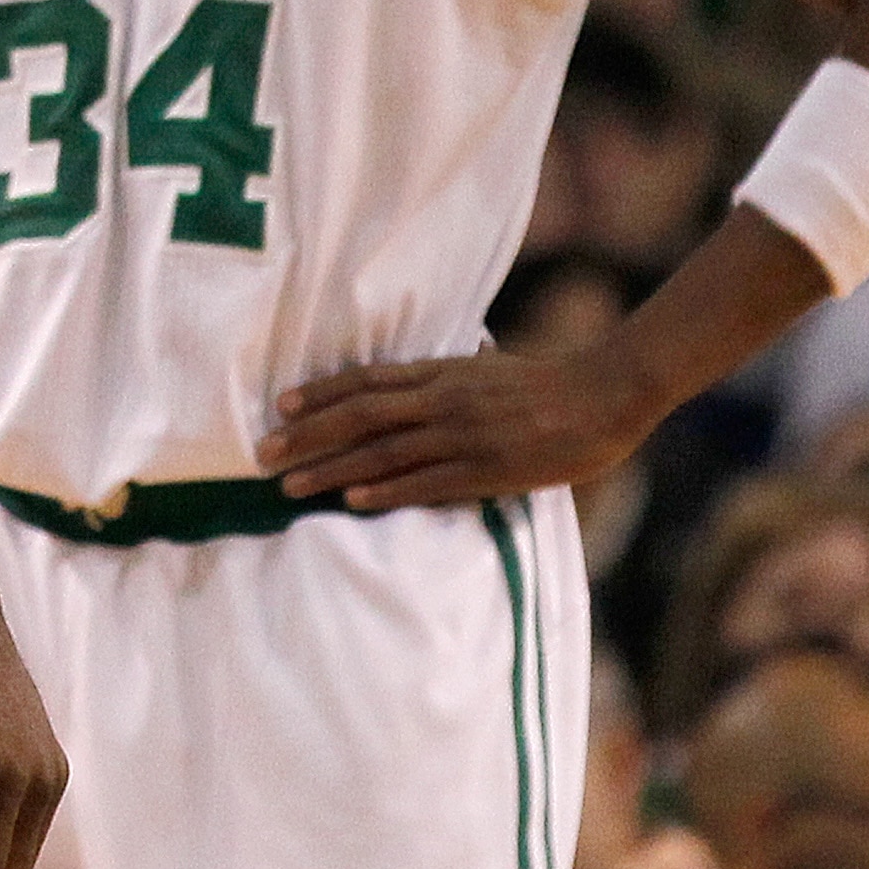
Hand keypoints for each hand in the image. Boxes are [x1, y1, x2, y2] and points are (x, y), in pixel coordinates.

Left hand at [258, 343, 645, 511]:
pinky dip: (385, 491)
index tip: (281, 407)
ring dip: (331, 470)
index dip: (320, 394)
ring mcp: (463, 435)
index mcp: (444, 372)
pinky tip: (351, 500)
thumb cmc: (549, 383)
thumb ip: (452, 376)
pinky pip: (425, 483)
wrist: (604, 394)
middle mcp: (443, 399)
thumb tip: (422, 380)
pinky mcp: (486, 469)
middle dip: (307, 435)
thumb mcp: (490, 368)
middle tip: (264, 452)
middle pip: (360, 415)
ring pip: (382, 452)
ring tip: (290, 484)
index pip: (368, 381)